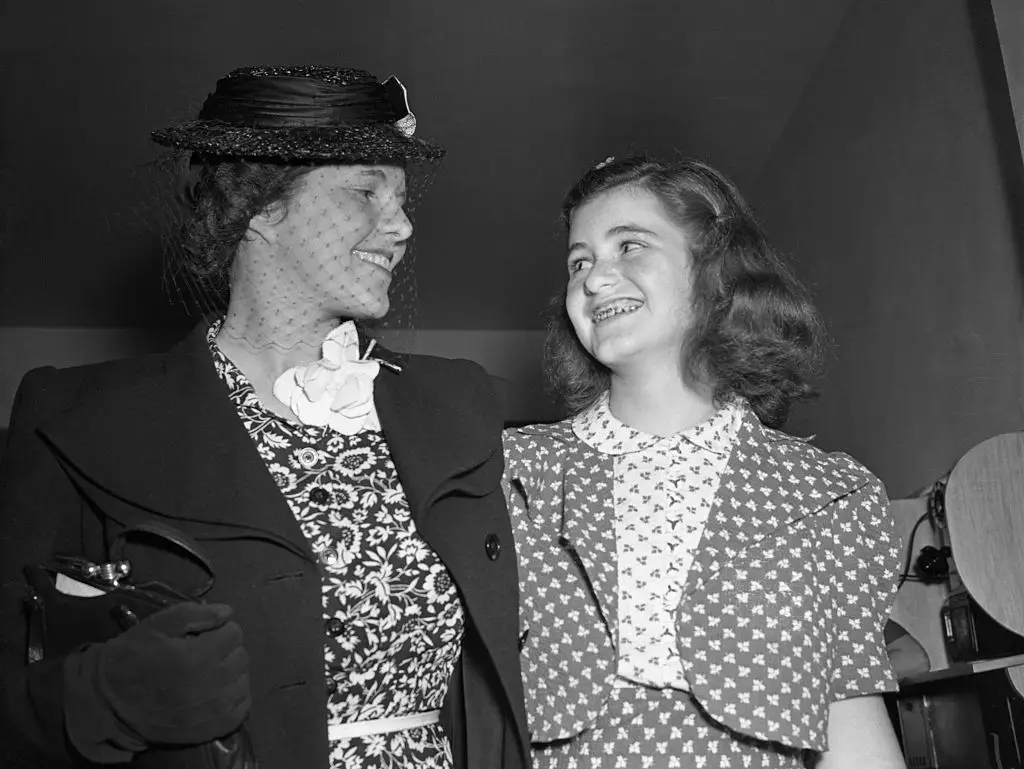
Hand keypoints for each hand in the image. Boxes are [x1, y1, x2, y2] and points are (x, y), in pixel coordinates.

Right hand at [64, 602, 250, 761]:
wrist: (110, 700)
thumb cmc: (134, 656)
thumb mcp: (158, 624)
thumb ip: (196, 613)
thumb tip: (228, 612)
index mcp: (197, 656)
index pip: (234, 632)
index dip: (220, 629)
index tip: (205, 635)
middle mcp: (209, 685)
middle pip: (242, 656)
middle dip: (227, 650)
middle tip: (205, 653)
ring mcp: (210, 711)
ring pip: (243, 682)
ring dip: (231, 674)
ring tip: (209, 673)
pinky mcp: (209, 730)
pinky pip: (241, 710)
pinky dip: (234, 699)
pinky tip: (216, 692)